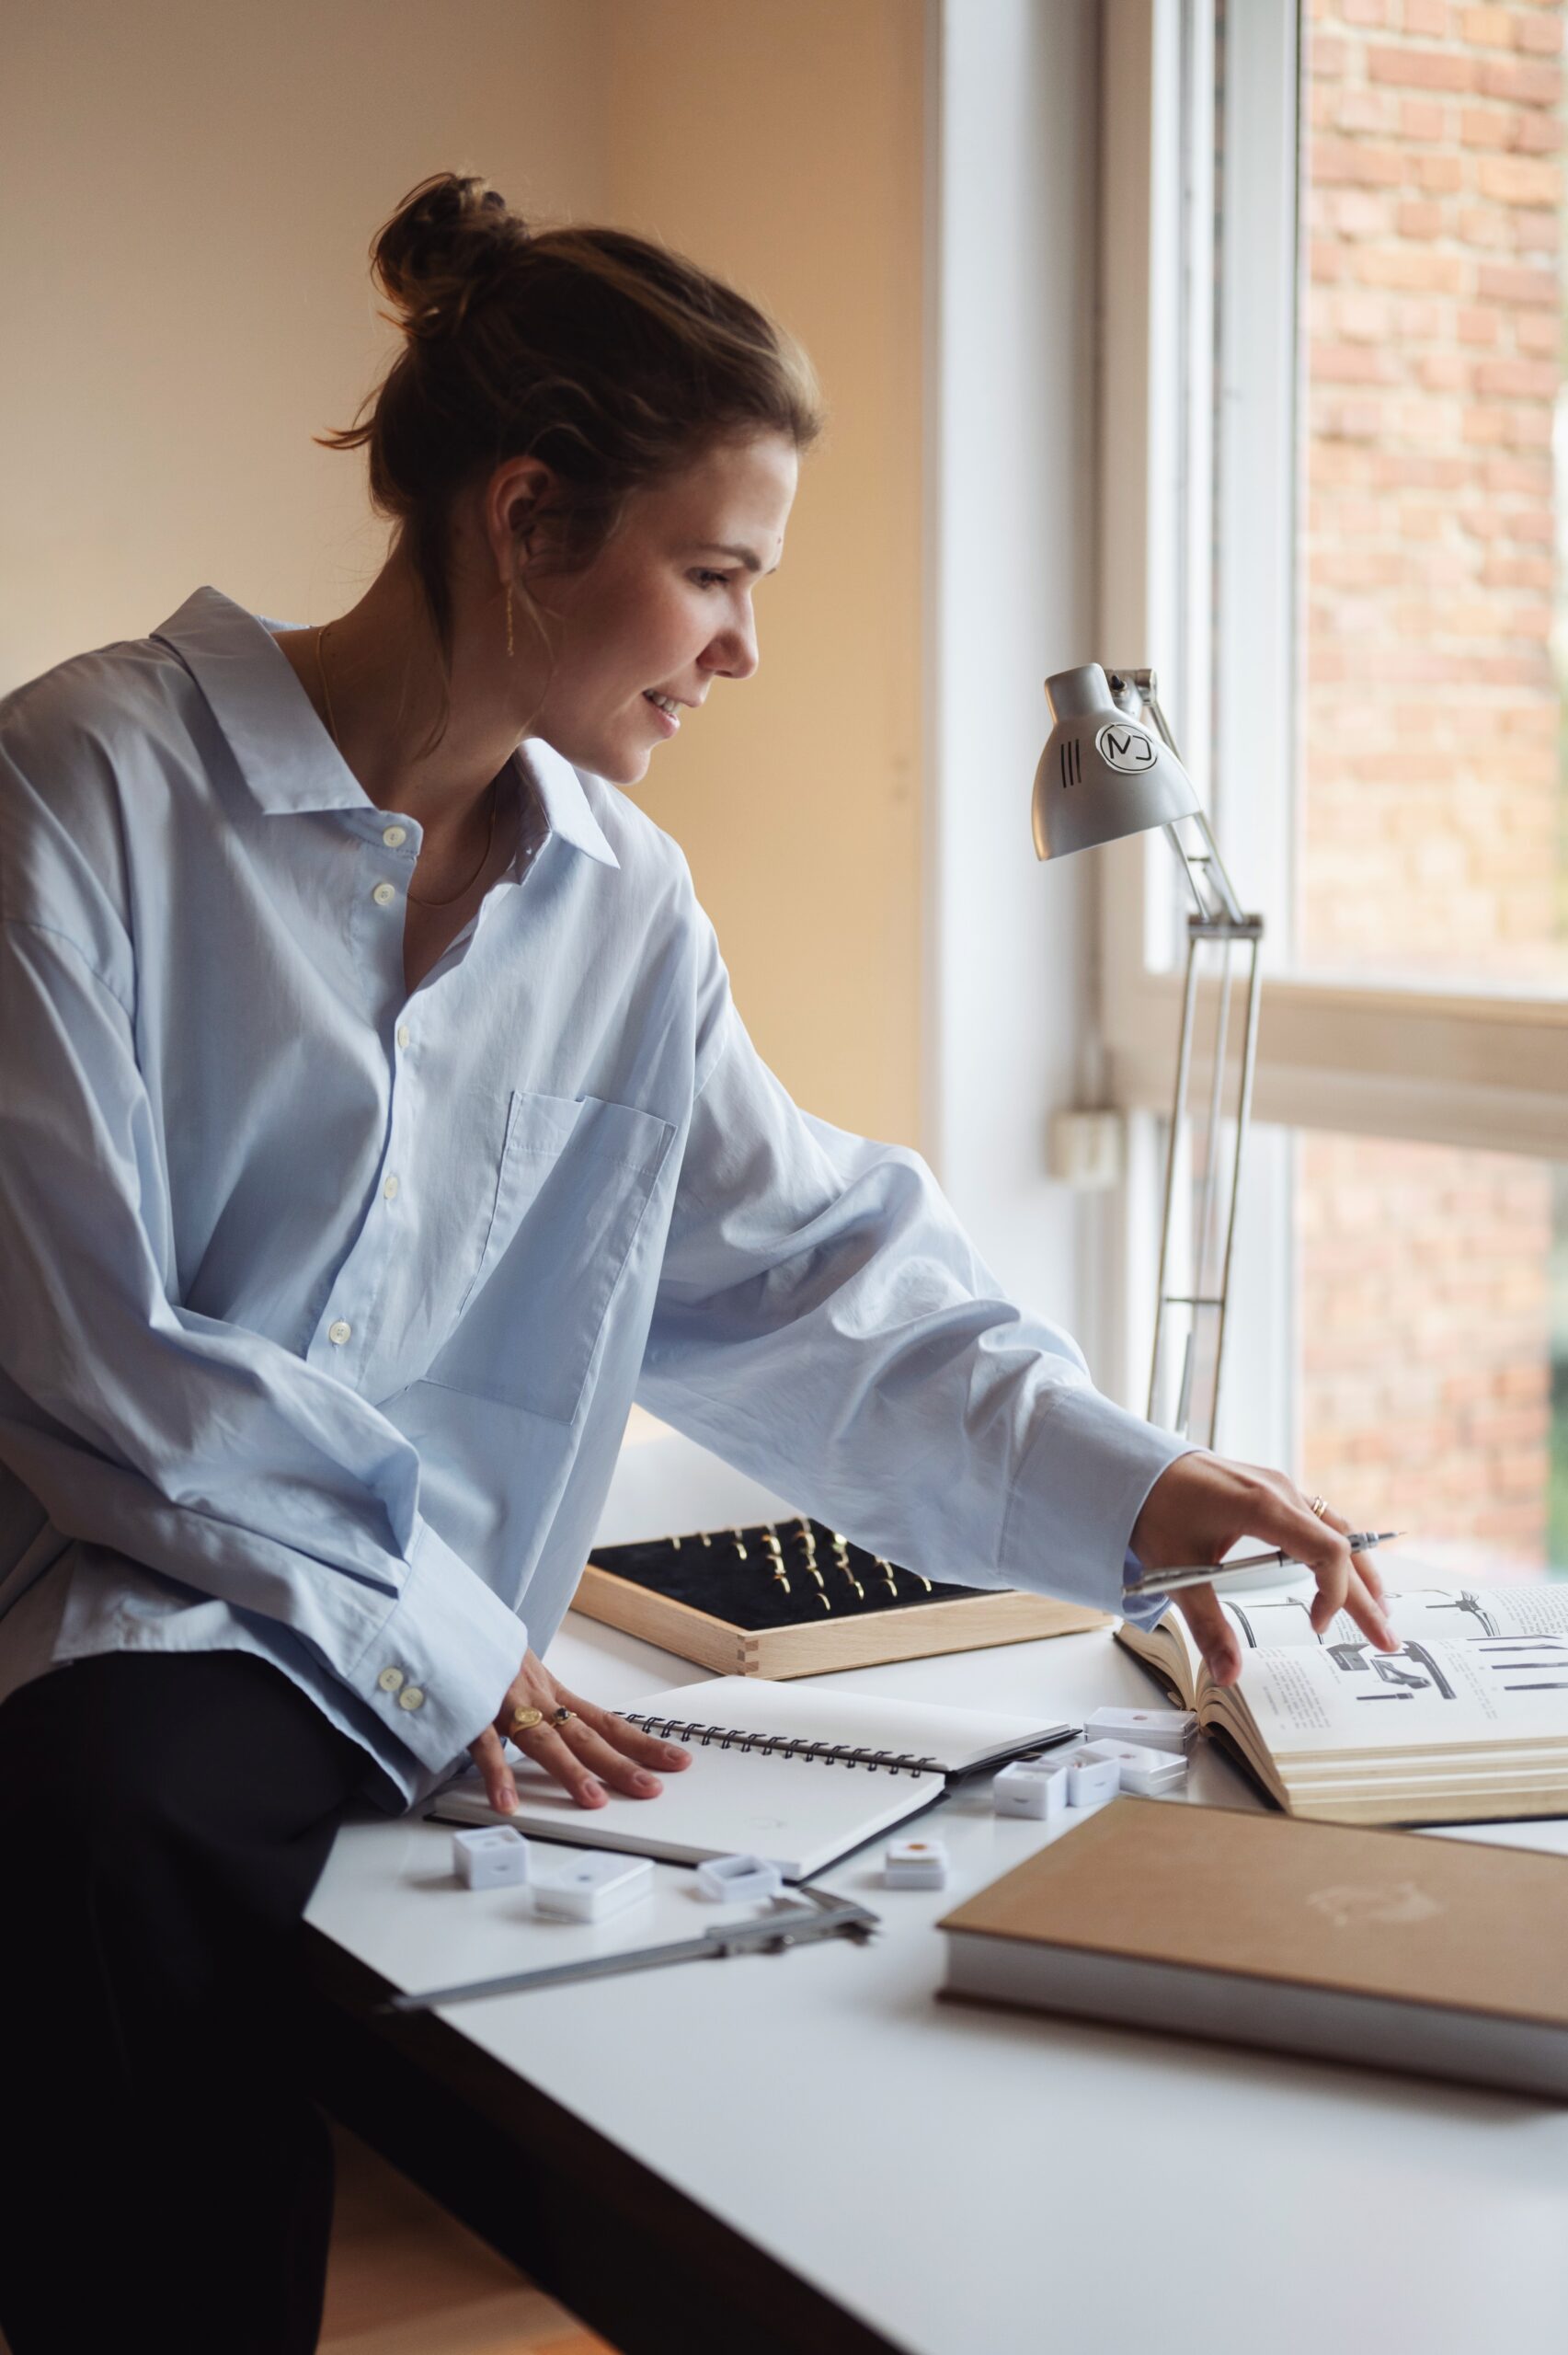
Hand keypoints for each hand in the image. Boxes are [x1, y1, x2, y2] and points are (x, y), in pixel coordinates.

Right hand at [468, 1648, 692, 1812]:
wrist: (443, 1615)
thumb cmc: (481, 1649)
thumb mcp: (517, 1672)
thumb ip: (537, 1701)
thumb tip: (561, 1727)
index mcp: (549, 1692)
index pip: (604, 1721)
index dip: (641, 1742)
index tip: (676, 1759)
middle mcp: (535, 1697)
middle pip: (586, 1735)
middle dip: (621, 1764)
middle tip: (651, 1789)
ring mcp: (504, 1702)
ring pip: (543, 1740)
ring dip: (570, 1771)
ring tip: (594, 1801)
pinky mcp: (470, 1708)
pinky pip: (484, 1745)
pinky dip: (496, 1773)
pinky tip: (507, 1801)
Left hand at [1129, 1453, 1397, 1687]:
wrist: (1132, 1465)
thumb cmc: (1153, 1508)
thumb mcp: (1177, 1571)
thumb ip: (1208, 1625)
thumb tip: (1230, 1675)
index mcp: (1263, 1506)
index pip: (1329, 1551)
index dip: (1333, 1594)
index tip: (1316, 1627)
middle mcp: (1281, 1491)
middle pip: (1343, 1545)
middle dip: (1367, 1597)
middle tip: (1388, 1639)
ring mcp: (1280, 1487)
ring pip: (1338, 1530)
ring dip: (1360, 1572)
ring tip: (1380, 1610)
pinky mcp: (1272, 1489)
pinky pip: (1320, 1520)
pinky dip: (1339, 1551)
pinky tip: (1346, 1574)